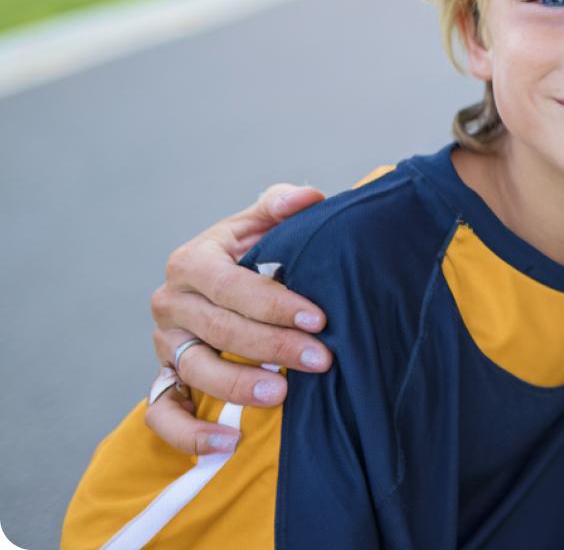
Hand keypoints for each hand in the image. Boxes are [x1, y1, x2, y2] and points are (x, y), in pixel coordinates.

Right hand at [144, 184, 326, 453]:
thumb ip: (282, 207)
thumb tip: (306, 197)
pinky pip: (163, 414)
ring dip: (238, 386)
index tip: (318, 320)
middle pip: (221, 330)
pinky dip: (190, 434)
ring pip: (196, 370)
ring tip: (281, 395)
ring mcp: (165, 344)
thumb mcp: (263, 226)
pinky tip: (227, 444)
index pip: (232, 286)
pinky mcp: (163, 379)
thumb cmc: (253, 255)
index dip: (276, 304)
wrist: (225, 287)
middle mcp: (171, 303)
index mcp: (192, 261)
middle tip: (321, 359)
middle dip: (274, 347)